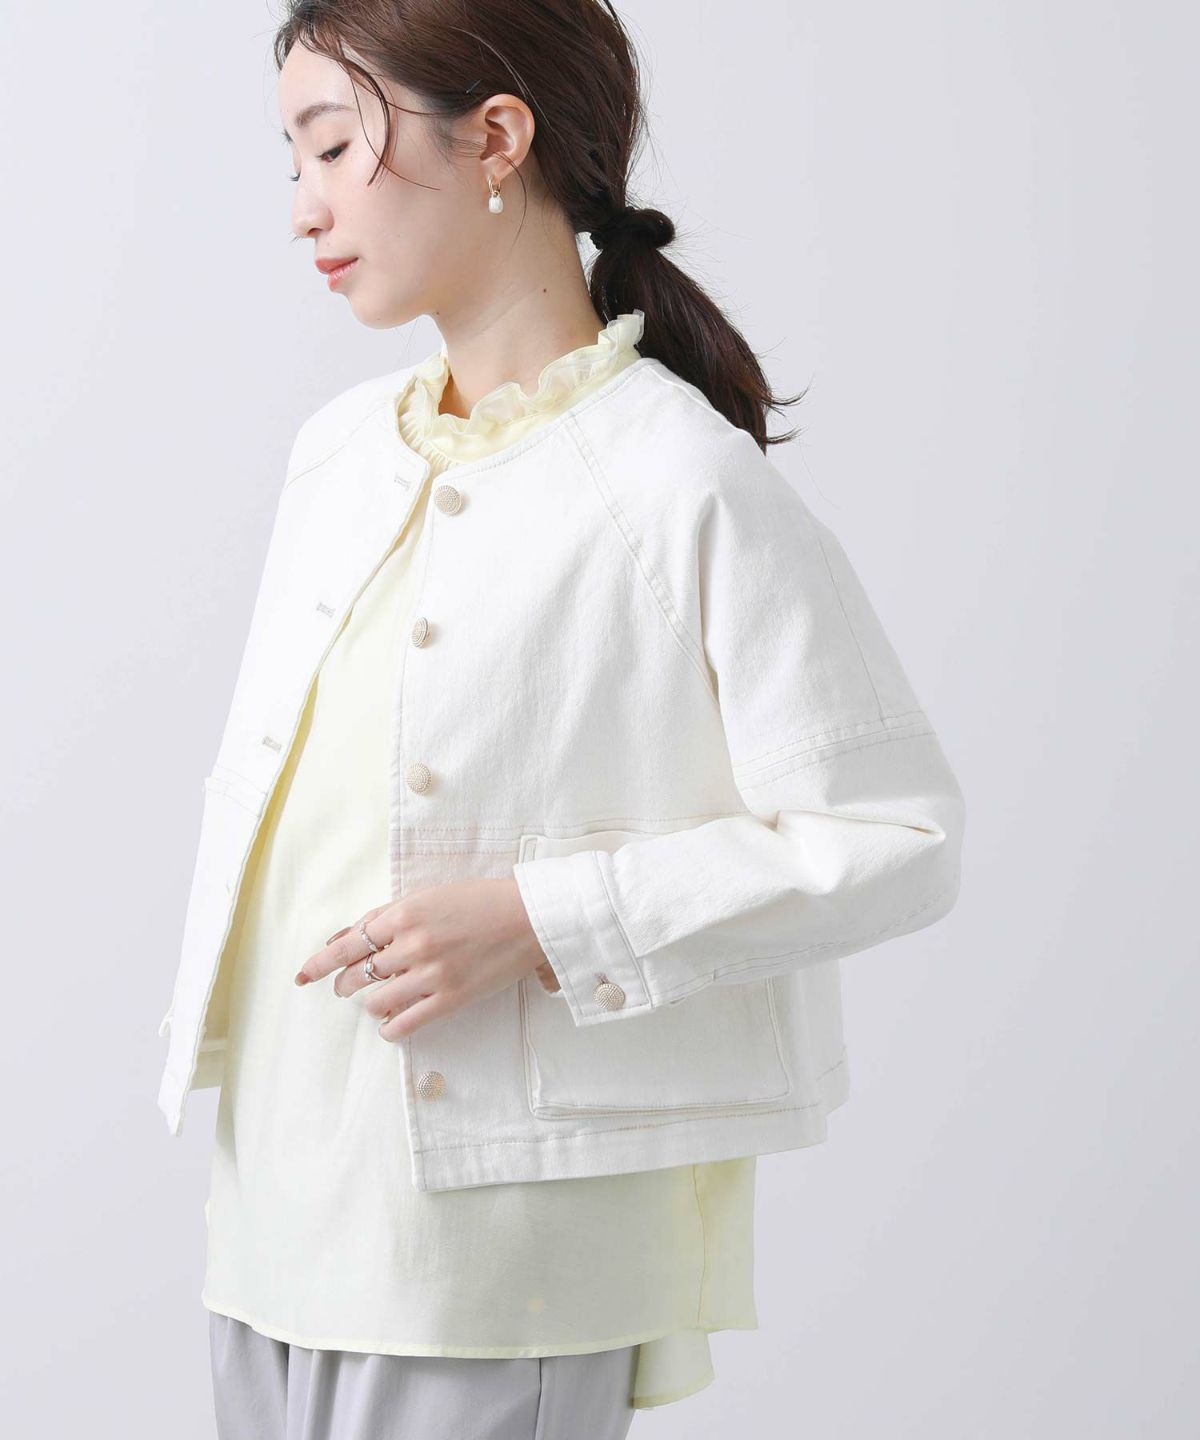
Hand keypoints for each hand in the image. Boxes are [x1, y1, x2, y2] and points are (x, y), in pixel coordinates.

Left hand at [293, 879, 552, 1039]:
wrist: (529, 918)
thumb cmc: (479, 901)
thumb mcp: (428, 896)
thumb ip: (387, 916)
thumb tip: (344, 936)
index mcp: (405, 913)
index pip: (348, 943)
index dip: (321, 962)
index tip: (303, 975)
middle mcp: (413, 944)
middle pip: (358, 974)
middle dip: (344, 983)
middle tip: (345, 986)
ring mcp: (431, 974)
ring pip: (376, 1001)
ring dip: (369, 1003)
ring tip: (376, 1000)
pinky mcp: (451, 998)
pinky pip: (404, 1023)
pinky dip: (389, 1027)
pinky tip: (390, 1022)